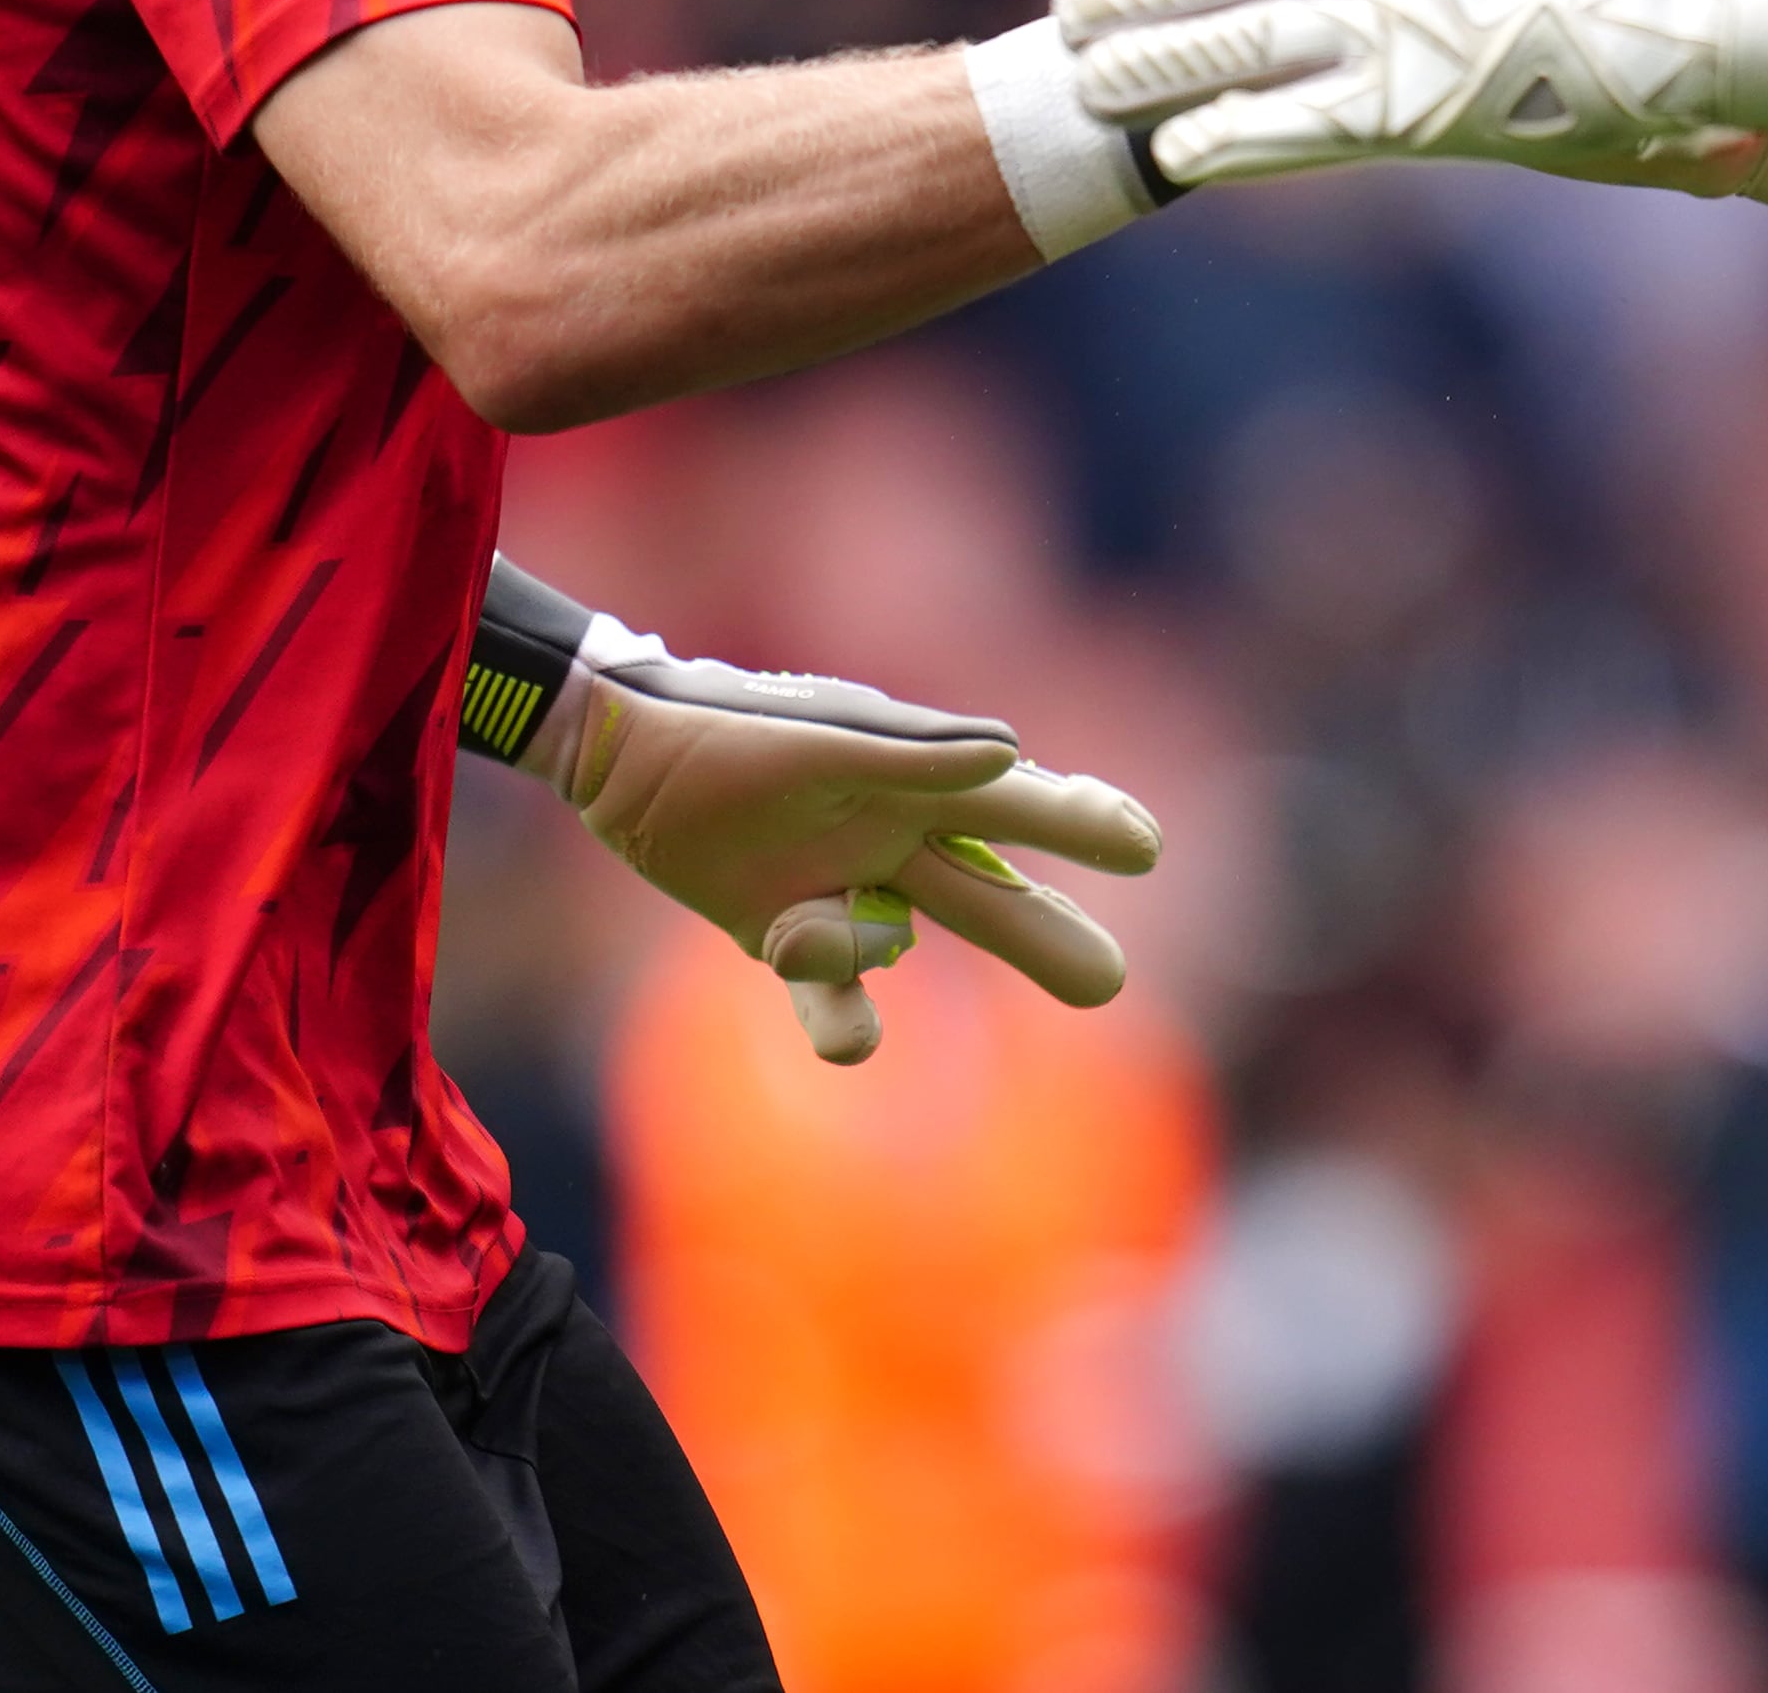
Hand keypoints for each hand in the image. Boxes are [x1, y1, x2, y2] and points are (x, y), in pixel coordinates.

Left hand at [521, 636, 1160, 1063]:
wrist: (623, 752)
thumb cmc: (730, 725)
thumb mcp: (821, 740)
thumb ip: (912, 756)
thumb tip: (1012, 754)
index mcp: (919, 774)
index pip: (1019, 803)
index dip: (1082, 821)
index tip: (1144, 846)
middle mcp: (897, 836)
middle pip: (991, 898)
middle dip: (1048, 936)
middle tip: (1108, 982)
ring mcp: (848, 890)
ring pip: (908, 945)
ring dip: (882, 958)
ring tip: (798, 931)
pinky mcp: (786, 935)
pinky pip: (832, 997)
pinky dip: (844, 1019)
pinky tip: (855, 1040)